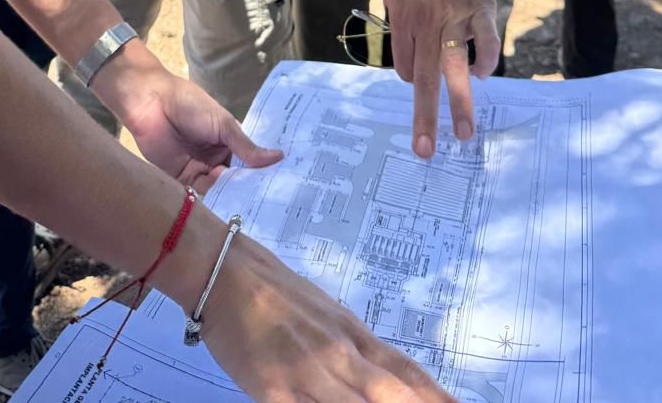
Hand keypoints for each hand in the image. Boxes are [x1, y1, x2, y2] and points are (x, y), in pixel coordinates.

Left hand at [104, 62, 282, 192]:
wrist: (151, 104)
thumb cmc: (191, 106)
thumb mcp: (223, 125)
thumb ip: (247, 147)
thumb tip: (279, 157)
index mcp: (228, 140)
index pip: (249, 161)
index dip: (263, 173)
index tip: (283, 187)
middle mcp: (216, 157)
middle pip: (236, 178)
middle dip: (249, 188)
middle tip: (271, 205)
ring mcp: (199, 169)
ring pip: (220, 188)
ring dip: (232, 195)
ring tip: (250, 207)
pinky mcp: (182, 180)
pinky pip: (200, 193)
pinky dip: (212, 199)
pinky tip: (226, 206)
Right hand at [203, 232, 455, 401]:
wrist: (224, 271)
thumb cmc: (274, 292)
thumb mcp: (324, 315)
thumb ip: (354, 349)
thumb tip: (387, 377)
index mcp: (352, 335)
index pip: (406, 372)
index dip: (437, 395)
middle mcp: (338, 354)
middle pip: (391, 393)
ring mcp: (307, 373)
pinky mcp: (273, 390)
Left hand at [383, 0, 497, 158]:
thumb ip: (401, 24)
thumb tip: (410, 60)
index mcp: (403, 18)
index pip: (406, 67)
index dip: (413, 78)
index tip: (419, 79)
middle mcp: (427, 22)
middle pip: (425, 80)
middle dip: (424, 118)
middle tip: (425, 150)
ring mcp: (456, 16)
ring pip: (457, 69)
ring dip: (460, 104)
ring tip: (464, 134)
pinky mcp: (481, 7)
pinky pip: (486, 44)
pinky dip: (485, 62)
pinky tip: (481, 72)